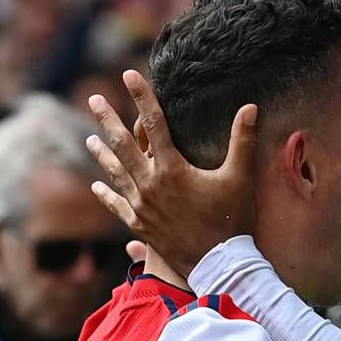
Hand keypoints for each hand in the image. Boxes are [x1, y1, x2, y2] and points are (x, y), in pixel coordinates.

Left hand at [85, 70, 258, 276]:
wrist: (219, 265)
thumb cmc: (232, 220)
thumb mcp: (240, 178)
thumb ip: (242, 141)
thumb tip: (250, 107)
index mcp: (172, 168)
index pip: (154, 123)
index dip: (143, 97)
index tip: (130, 75)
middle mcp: (150, 184)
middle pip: (123, 145)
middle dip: (107, 119)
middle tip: (94, 99)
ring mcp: (142, 206)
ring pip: (115, 174)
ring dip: (102, 154)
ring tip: (90, 139)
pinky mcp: (141, 226)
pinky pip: (118, 206)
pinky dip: (106, 195)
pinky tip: (96, 186)